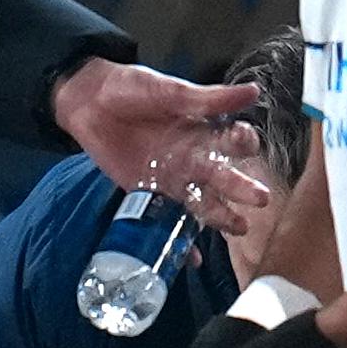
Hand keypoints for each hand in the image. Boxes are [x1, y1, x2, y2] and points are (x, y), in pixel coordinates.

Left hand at [51, 58, 267, 231]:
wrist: (87, 102)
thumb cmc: (131, 89)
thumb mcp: (168, 91)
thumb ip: (206, 98)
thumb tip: (253, 91)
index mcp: (203, 130)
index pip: (233, 142)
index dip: (243, 143)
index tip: (244, 142)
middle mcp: (195, 157)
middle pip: (224, 176)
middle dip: (241, 187)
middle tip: (259, 198)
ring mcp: (174, 177)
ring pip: (204, 201)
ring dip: (221, 216)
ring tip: (238, 228)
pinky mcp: (149, 193)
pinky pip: (170, 218)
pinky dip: (181, 240)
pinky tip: (192, 258)